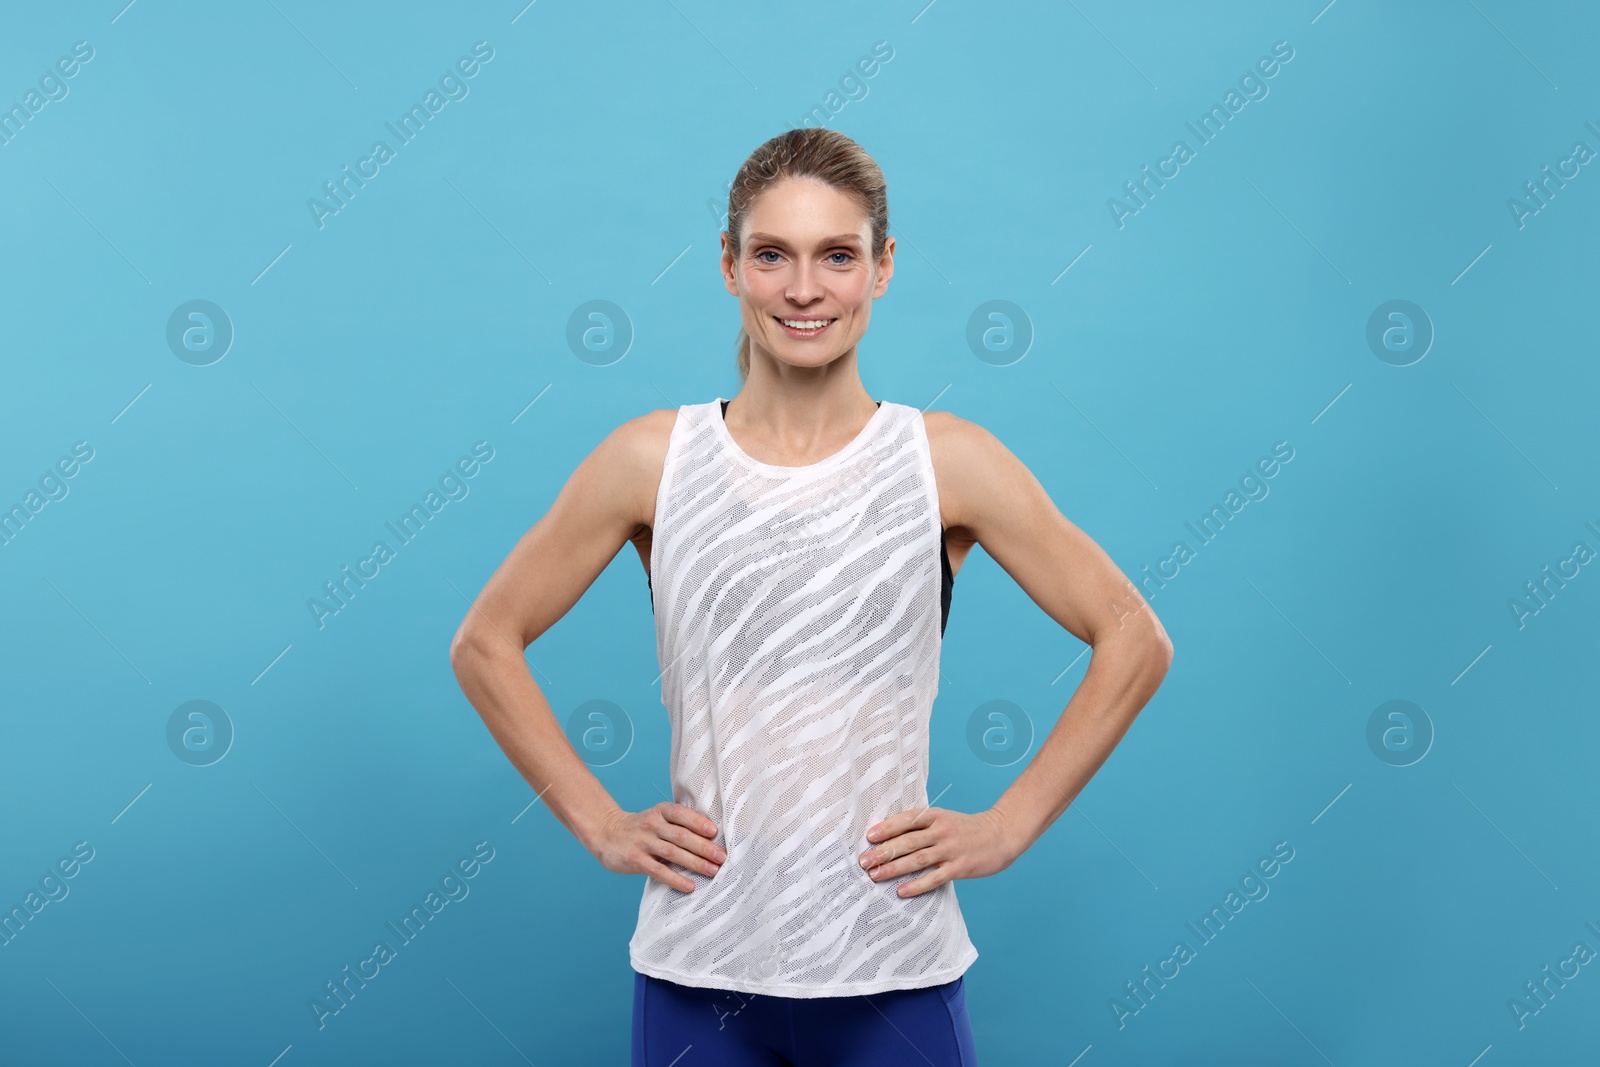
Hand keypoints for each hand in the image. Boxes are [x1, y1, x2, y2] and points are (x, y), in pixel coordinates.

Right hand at [592, 803, 725, 892]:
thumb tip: (712, 839)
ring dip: (695, 863)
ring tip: (712, 871)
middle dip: (704, 847)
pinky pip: (659, 871)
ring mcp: (643, 842)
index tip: (715, 832)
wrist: (606, 833)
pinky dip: (675, 879)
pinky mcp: (635, 860)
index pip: (681, 814)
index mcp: (661, 811)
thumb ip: (678, 824)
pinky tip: (689, 885)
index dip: (698, 822)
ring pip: (673, 853)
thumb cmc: (641, 828)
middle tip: (722, 857)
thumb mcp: (657, 817)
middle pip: (682, 836)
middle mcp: (652, 824)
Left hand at [857, 807, 1018, 897]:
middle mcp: (942, 831)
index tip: (869, 836)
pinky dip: (917, 885)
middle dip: (883, 851)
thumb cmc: (967, 829)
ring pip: (917, 859)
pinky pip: (934, 877)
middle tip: (863, 861)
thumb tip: (891, 836)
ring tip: (875, 875)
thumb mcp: (945, 819)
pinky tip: (902, 891)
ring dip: (894, 868)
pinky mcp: (959, 867)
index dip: (887, 827)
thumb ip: (922, 826)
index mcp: (936, 816)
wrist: (1001, 834)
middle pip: (908, 841)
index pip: (907, 820)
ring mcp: (951, 849)